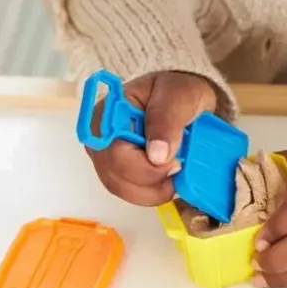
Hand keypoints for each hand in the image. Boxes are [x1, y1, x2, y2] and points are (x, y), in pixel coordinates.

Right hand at [87, 71, 217, 206]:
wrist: (186, 103)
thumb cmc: (177, 94)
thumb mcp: (178, 96)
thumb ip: (166, 120)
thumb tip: (156, 155)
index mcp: (107, 113)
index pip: (112, 149)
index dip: (142, 165)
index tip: (174, 161)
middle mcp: (100, 139)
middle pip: (114, 174)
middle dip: (152, 179)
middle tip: (179, 165)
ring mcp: (108, 158)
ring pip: (123, 189)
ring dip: (154, 190)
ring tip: (176, 172)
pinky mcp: (120, 173)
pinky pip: (132, 193)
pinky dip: (154, 193)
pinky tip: (169, 180)